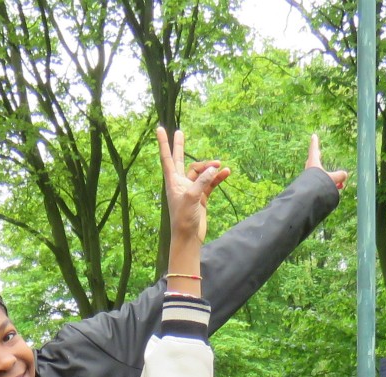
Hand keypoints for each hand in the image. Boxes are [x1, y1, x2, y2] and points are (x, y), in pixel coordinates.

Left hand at [158, 126, 227, 262]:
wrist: (189, 238)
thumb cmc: (184, 219)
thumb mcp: (192, 197)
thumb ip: (202, 181)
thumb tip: (213, 168)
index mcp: (173, 182)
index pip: (167, 158)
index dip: (163, 143)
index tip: (159, 129)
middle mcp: (180, 183)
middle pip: (180, 160)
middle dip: (180, 146)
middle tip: (179, 132)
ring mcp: (192, 189)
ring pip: (201, 172)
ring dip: (210, 168)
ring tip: (221, 165)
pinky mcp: (201, 197)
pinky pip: (210, 183)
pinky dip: (218, 178)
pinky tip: (226, 173)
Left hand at [306, 133, 346, 191]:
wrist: (307, 198)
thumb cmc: (319, 185)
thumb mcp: (332, 179)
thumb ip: (339, 175)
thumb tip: (344, 175)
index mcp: (313, 163)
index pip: (314, 150)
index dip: (314, 143)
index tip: (313, 135)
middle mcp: (309, 171)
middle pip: (313, 161)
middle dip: (317, 158)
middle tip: (319, 153)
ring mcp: (308, 180)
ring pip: (318, 175)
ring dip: (327, 177)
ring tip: (339, 183)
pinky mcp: (309, 189)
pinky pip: (318, 184)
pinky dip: (327, 185)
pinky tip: (334, 190)